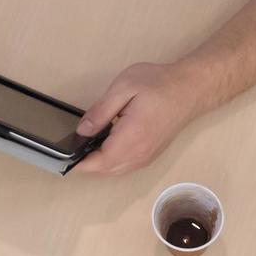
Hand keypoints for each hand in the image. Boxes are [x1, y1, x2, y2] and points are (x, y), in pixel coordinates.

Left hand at [71, 59, 217, 177]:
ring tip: (85, 145)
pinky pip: (125, 166)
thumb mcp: (124, 88)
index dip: (78, 163)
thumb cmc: (160, 84)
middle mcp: (140, 153)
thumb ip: (101, 111)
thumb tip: (81, 131)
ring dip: (98, 163)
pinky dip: (111, 161)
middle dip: (85, 163)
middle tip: (70, 147)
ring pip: (115, 170)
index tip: (63, 155)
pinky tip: (104, 144)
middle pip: (104, 170)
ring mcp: (146, 157)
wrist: (191, 89)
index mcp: (131, 138)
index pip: (98, 163)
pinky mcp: (150, 155)